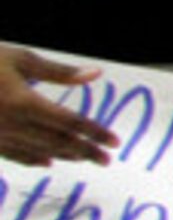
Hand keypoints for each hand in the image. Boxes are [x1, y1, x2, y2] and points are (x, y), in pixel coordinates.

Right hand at [0, 48, 115, 165]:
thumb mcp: (18, 58)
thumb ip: (58, 72)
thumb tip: (95, 74)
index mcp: (24, 102)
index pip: (70, 122)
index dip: (94, 133)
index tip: (114, 142)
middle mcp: (11, 123)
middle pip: (57, 141)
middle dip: (85, 150)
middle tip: (107, 159)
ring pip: (37, 150)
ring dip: (64, 155)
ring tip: (85, 159)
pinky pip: (12, 154)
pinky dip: (33, 159)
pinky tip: (47, 162)